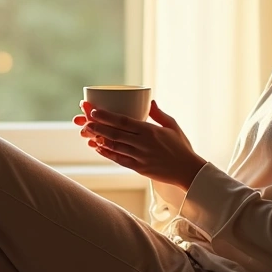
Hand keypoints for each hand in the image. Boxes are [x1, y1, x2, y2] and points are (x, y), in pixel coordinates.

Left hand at [73, 100, 205, 189]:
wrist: (188, 171)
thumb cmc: (181, 147)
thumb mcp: (173, 126)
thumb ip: (159, 114)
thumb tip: (150, 101)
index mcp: (150, 131)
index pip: (123, 121)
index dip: (106, 116)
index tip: (94, 111)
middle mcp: (143, 144)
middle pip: (115, 133)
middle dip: (97, 126)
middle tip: (84, 119)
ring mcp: (140, 157)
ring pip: (114, 146)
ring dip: (99, 139)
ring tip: (86, 132)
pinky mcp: (139, 168)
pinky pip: (119, 160)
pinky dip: (107, 154)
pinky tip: (97, 148)